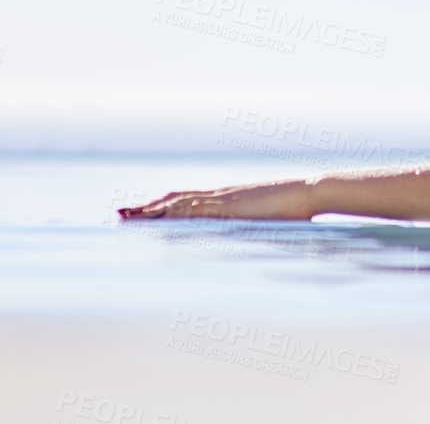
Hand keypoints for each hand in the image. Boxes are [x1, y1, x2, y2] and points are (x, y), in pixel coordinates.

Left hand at [118, 178, 317, 220]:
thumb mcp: (267, 219)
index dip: (160, 205)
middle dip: (146, 208)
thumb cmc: (295, 208)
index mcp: (227, 199)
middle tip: (120, 214)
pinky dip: (172, 214)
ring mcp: (224, 200)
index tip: (139, 211)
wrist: (310, 192)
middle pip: (174, 199)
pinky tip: (157, 218)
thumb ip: (252, 225)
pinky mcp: (230, 207)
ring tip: (127, 216)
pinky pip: (194, 211)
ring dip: (151, 210)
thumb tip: (247, 237)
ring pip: (178, 203)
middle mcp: (220, 196)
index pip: (185, 200)